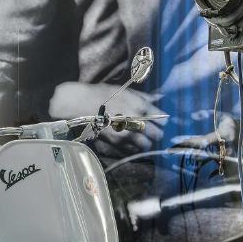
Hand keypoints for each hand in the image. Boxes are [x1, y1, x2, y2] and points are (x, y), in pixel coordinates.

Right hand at [49, 81, 165, 156]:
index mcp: (140, 107)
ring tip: (139, 137)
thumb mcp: (124, 90)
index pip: (163, 120)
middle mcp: (136, 122)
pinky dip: (133, 148)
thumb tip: (160, 97)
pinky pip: (133, 151)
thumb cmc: (102, 95)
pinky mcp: (117, 144)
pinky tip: (129, 142)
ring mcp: (127, 135)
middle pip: (158, 135)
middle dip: (155, 133)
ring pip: (146, 145)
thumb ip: (144, 96)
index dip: (161, 121)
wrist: (79, 105)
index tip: (157, 121)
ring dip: (145, 142)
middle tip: (150, 131)